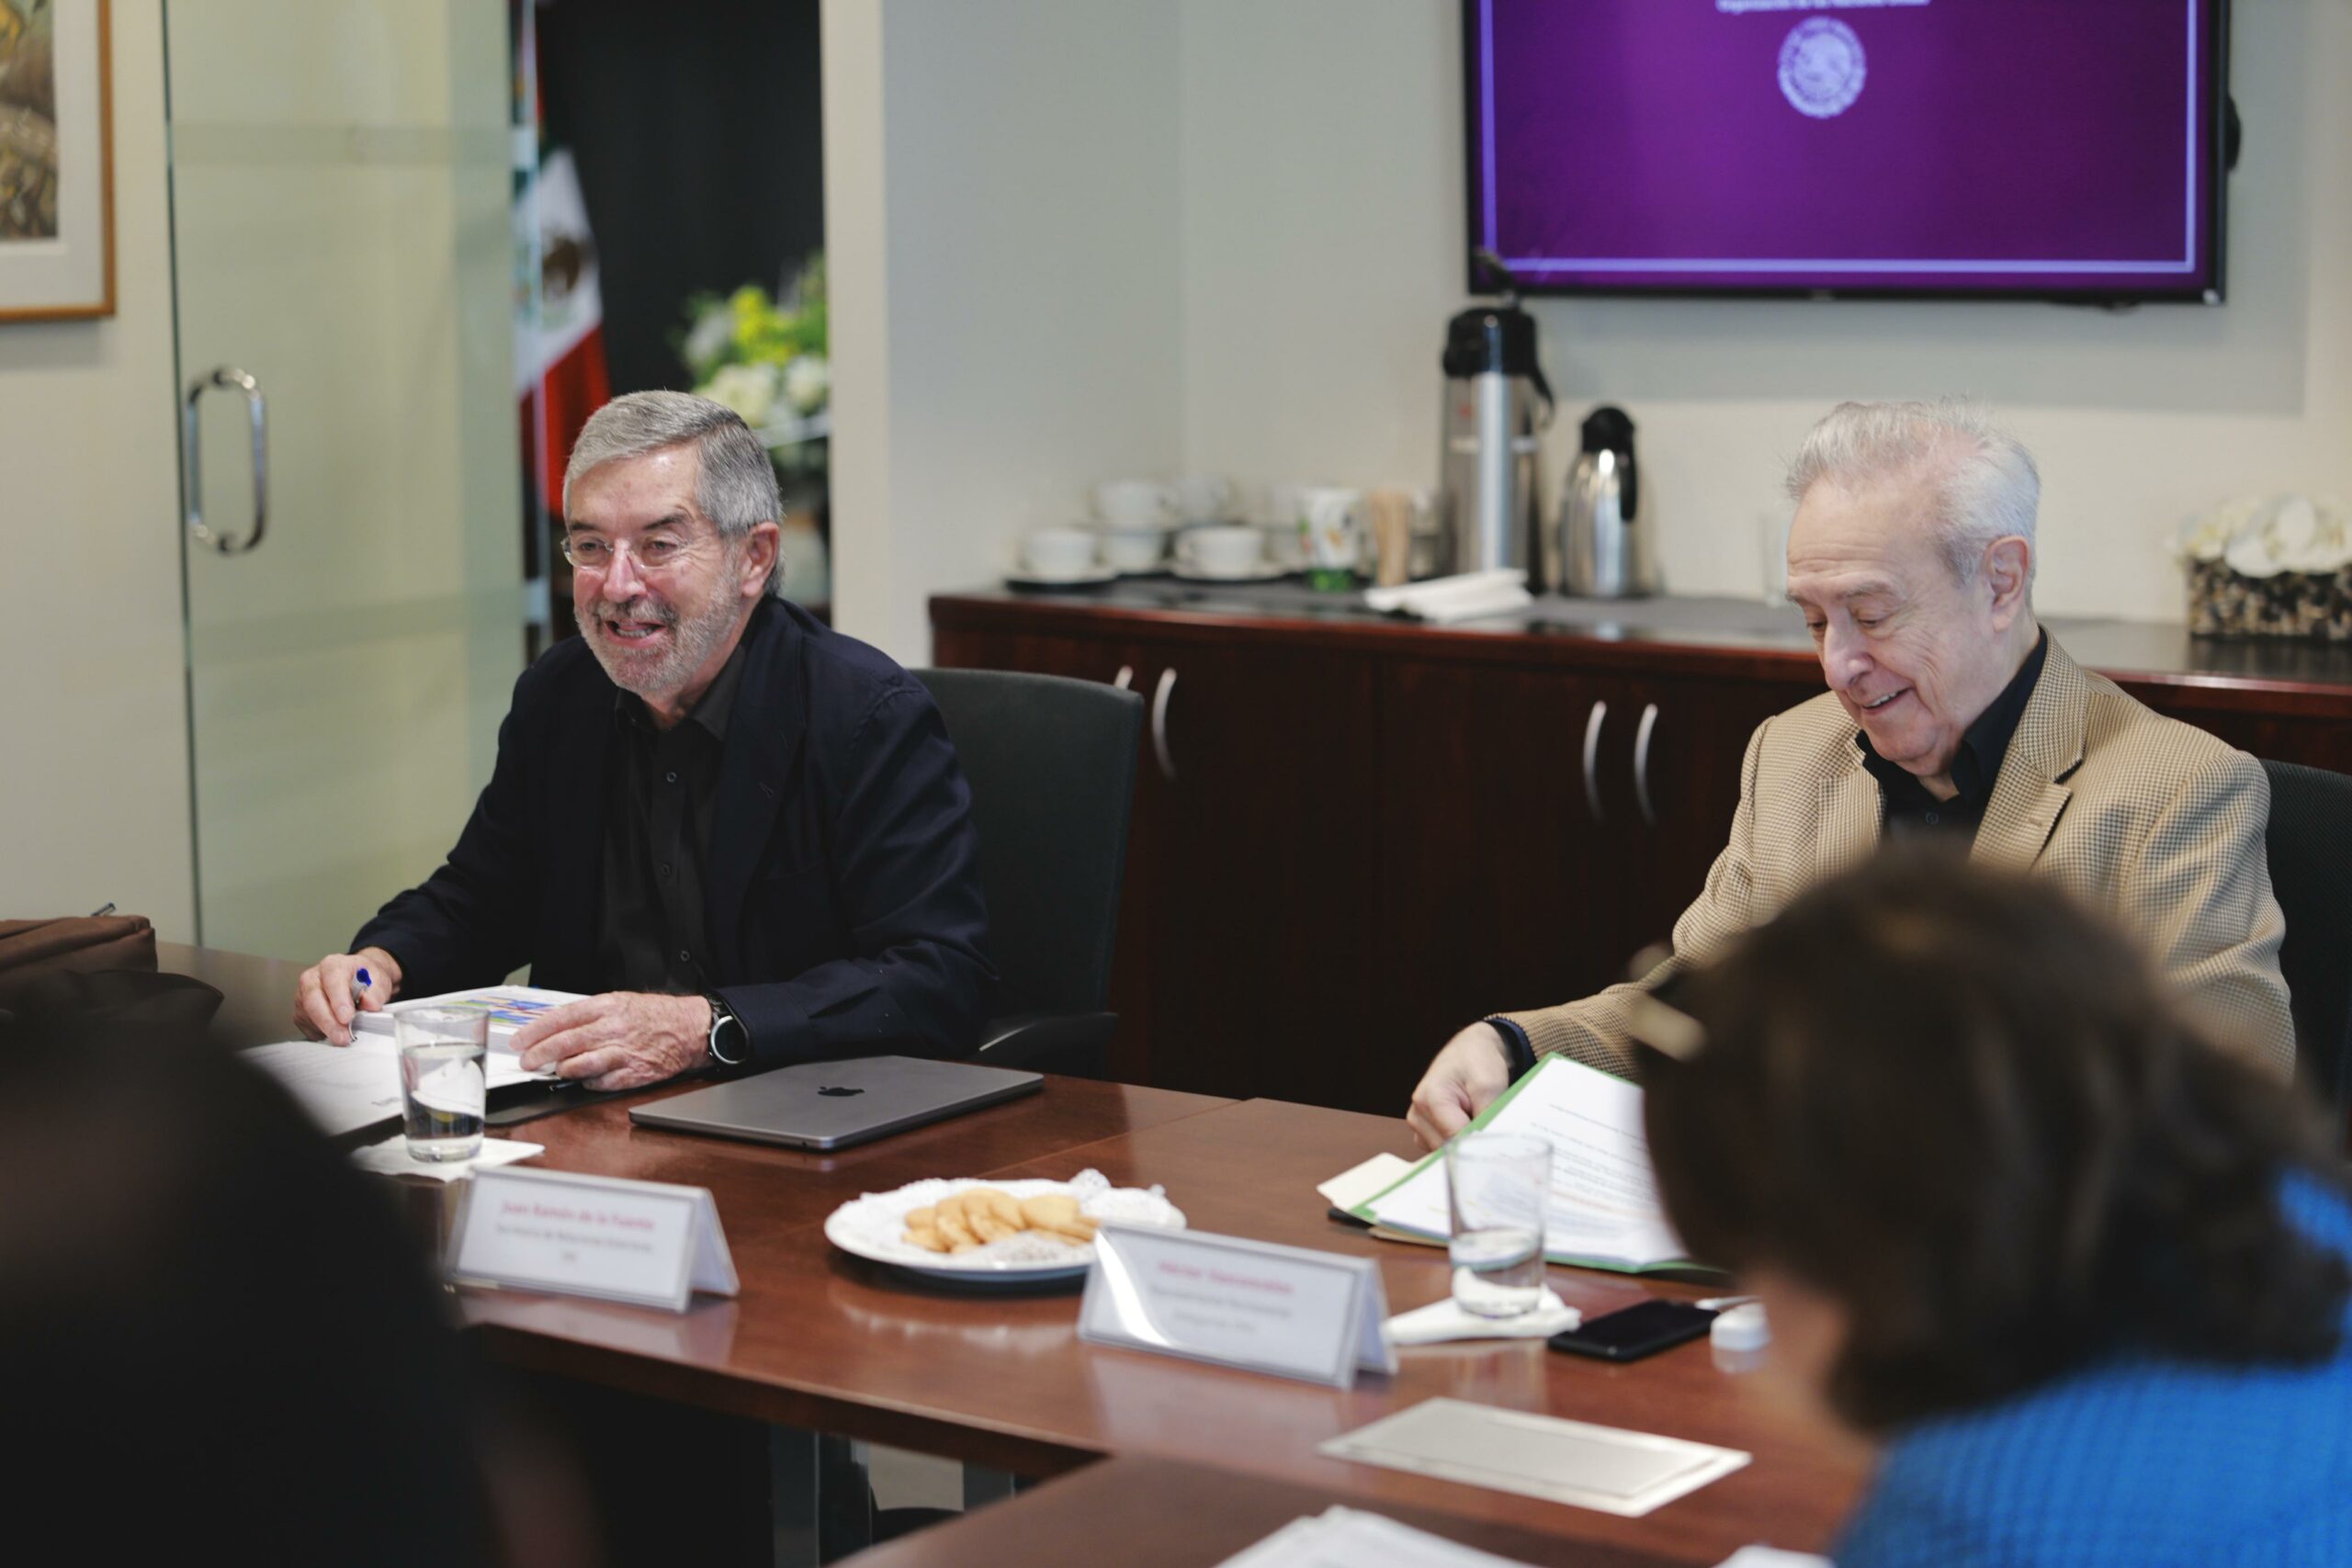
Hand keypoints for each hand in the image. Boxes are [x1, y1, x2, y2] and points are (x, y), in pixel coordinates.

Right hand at [293, 947, 400, 1043]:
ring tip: (345, 1037)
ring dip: (327, 1030)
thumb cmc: (366, 979)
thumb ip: (376, 992)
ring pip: (309, 1017)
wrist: (360, 981)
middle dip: (329, 1023)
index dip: (338, 1000)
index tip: (347, 1017)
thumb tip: (370, 1004)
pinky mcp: (301, 1012)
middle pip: (313, 1001)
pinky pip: (308, 1027)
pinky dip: (322, 1034)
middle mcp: (312, 978)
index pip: (332, 981)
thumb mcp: (379, 980)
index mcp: (333, 965)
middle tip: (343, 1038)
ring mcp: (303, 996)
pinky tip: (336, 1033)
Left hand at [511, 992, 712, 1090]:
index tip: (520, 1041)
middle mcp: (613, 1028)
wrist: (689, 1029)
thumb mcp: (620, 1002)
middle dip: (539, 1054)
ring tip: (555, 1070)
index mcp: (607, 1006)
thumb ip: (589, 1015)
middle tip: (527, 1061)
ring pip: (580, 1065)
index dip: (535, 1031)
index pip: (561, 1018)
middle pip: (565, 1043)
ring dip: (561, 1070)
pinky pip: (600, 1082)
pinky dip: (587, 1082)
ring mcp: (623, 1052)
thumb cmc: (654, 1015)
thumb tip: (556, 1029)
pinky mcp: (633, 1073)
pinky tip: (583, 1078)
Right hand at [1406, 1022, 1511, 1151]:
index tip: (1496, 1140)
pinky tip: (1466, 1122)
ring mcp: (1417, 1123)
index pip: (1454, 1139)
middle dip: (1470, 1141)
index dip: (1477, 1142)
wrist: (1469, 1050)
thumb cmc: (1477, 1061)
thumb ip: (1486, 1117)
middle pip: (1447, 1148)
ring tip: (1475, 1117)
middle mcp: (1417, 1113)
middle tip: (1488, 1122)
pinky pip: (1441, 1148)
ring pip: (1444, 1151)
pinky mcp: (1423, 1129)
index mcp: (1429, 1100)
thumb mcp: (1489, 1085)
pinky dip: (1457, 1140)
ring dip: (1463, 1141)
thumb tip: (1488, 1146)